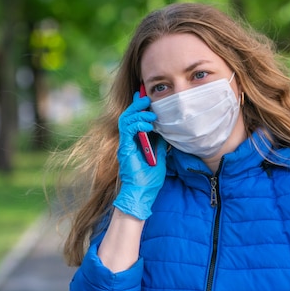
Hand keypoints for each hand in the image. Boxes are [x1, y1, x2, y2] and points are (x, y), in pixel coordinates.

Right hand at [113, 92, 166, 219]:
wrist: (143, 193)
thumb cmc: (150, 179)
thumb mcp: (160, 156)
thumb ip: (159, 143)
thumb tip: (165, 131)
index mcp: (135, 142)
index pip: (134, 119)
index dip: (139, 107)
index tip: (146, 97)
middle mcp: (127, 141)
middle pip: (128, 116)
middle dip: (137, 105)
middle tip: (146, 97)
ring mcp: (124, 145)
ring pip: (126, 120)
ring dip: (138, 113)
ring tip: (150, 112)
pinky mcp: (124, 149)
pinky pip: (127, 130)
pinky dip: (138, 124)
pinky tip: (148, 125)